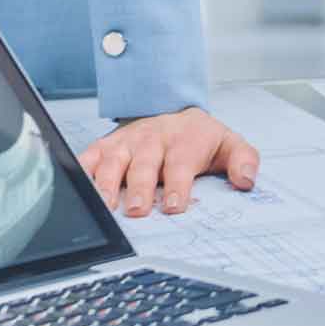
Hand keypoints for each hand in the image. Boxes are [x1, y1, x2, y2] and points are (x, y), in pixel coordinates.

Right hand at [76, 107, 258, 218]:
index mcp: (184, 139)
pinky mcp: (105, 146)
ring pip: (113, 161)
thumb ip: (244, 161)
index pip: (181, 162)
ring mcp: (126, 142)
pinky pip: (88, 157)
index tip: (175, 205)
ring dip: (107, 183)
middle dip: (140, 187)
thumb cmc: (199, 139)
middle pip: (144, 163)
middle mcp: (152, 139)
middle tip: (138, 210)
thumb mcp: (229, 145)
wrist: (175, 114)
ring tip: (106, 206)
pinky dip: (80, 171)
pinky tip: (77, 190)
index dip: (178, 184)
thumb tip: (248, 180)